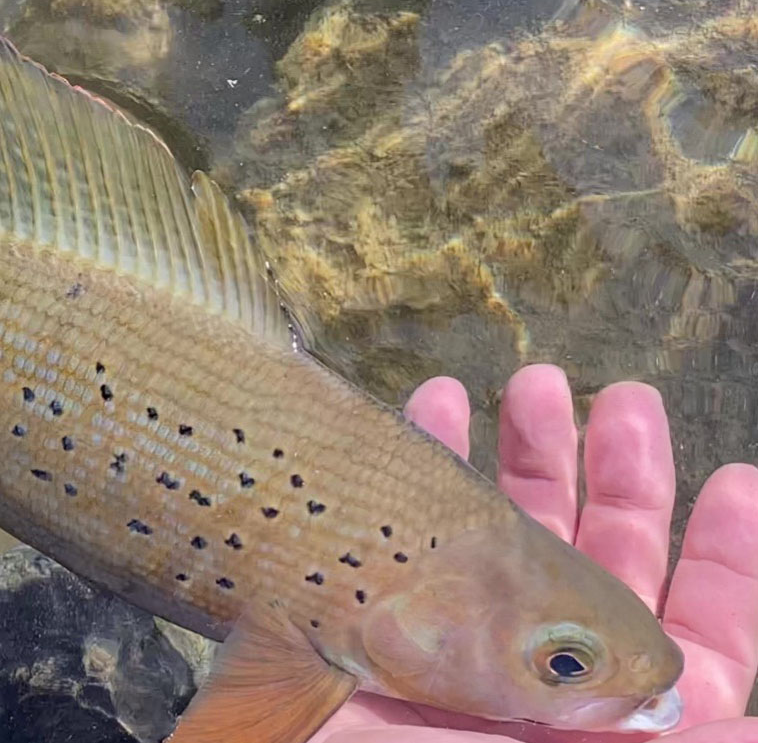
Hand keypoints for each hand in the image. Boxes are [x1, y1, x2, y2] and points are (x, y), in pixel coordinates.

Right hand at [312, 364, 757, 742]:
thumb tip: (741, 714)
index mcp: (598, 715)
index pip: (685, 636)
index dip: (718, 560)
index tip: (731, 478)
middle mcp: (536, 672)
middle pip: (596, 559)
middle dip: (613, 473)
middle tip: (618, 398)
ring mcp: (454, 639)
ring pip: (507, 530)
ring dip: (525, 452)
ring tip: (528, 384)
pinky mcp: (374, 607)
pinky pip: (408, 518)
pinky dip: (425, 458)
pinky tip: (434, 403)